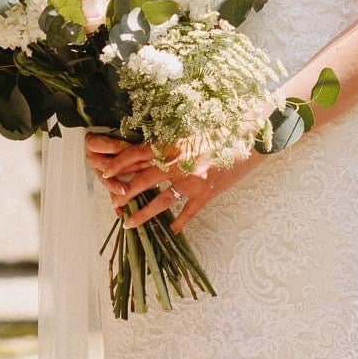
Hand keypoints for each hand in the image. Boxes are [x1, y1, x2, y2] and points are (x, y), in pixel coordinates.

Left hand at [84, 135, 254, 234]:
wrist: (252, 137)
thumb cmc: (221, 128)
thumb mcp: (191, 130)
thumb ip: (170, 142)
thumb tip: (146, 150)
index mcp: (172, 143)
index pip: (137, 154)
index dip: (119, 164)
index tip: (105, 173)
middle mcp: (179, 163)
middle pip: (143, 180)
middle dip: (124, 193)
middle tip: (112, 204)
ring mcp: (193, 181)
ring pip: (161, 201)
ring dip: (143, 214)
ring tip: (129, 224)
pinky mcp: (207, 193)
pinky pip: (188, 212)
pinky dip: (179, 222)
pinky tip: (170, 230)